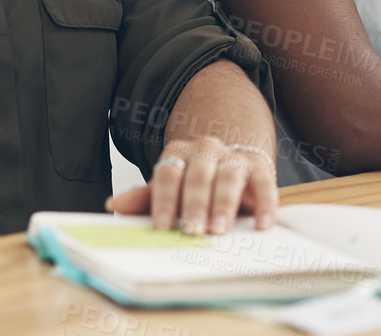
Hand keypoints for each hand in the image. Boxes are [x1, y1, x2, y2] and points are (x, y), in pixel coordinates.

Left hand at [105, 137, 277, 234]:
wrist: (229, 164)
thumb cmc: (195, 185)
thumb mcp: (170, 192)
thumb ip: (146, 198)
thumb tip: (115, 204)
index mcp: (179, 153)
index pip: (168, 172)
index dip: (164, 199)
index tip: (162, 225)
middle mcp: (206, 150)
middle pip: (198, 174)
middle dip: (194, 204)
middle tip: (192, 231)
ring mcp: (233, 156)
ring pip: (228, 175)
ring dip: (223, 203)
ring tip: (219, 230)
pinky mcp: (259, 167)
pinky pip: (264, 182)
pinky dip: (265, 203)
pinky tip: (262, 223)